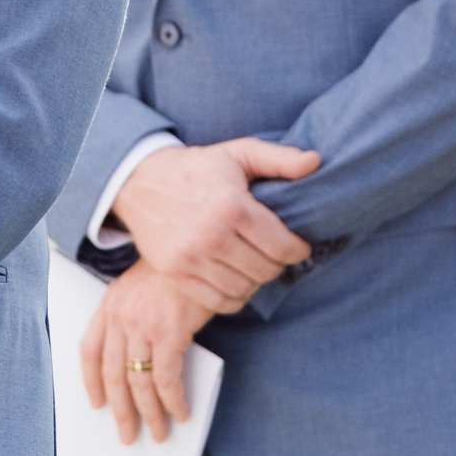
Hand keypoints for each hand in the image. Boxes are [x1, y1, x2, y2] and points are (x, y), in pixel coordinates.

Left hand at [81, 267, 215, 444]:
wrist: (198, 247)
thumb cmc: (175, 273)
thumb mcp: (141, 291)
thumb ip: (134, 322)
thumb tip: (140, 366)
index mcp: (108, 305)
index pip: (88, 351)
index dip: (91, 382)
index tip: (96, 405)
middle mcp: (119, 317)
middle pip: (113, 375)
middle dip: (121, 411)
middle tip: (127, 436)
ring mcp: (142, 325)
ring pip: (139, 383)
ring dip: (150, 415)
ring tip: (159, 434)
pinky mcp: (169, 332)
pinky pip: (167, 378)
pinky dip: (173, 402)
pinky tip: (181, 414)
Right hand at [107, 137, 316, 309]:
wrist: (139, 181)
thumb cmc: (197, 167)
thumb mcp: (238, 153)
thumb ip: (279, 159)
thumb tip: (316, 161)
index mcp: (232, 206)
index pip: (282, 246)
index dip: (298, 249)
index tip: (297, 245)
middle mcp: (211, 236)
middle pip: (265, 271)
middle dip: (278, 264)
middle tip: (275, 254)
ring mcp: (190, 258)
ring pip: (244, 289)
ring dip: (256, 281)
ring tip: (255, 264)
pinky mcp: (175, 273)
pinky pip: (218, 302)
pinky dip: (234, 296)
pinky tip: (236, 278)